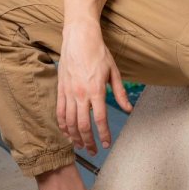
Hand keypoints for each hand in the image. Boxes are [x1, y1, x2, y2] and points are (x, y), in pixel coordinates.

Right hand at [56, 24, 132, 154]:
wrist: (79, 38)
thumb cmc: (98, 53)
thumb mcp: (114, 72)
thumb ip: (120, 93)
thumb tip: (128, 109)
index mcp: (96, 90)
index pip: (100, 119)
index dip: (104, 135)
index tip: (107, 144)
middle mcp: (80, 94)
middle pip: (83, 125)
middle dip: (88, 141)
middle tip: (94, 151)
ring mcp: (68, 92)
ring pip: (69, 122)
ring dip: (75, 137)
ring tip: (80, 146)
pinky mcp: (60, 89)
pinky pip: (59, 112)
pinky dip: (62, 125)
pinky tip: (67, 133)